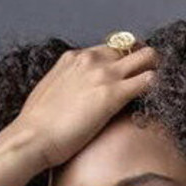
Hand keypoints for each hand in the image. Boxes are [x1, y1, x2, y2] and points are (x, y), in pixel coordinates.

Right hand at [10, 43, 159, 173]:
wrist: (31, 139)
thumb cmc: (34, 127)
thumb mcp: (48, 94)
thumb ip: (65, 87)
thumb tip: (71, 100)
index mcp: (73, 58)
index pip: (108, 49)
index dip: (119, 62)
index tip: (124, 75)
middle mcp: (90, 59)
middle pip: (130, 47)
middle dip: (141, 60)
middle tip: (144, 78)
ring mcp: (103, 75)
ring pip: (146, 58)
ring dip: (153, 70)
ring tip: (154, 89)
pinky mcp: (113, 95)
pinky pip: (147, 81)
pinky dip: (155, 88)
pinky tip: (154, 101)